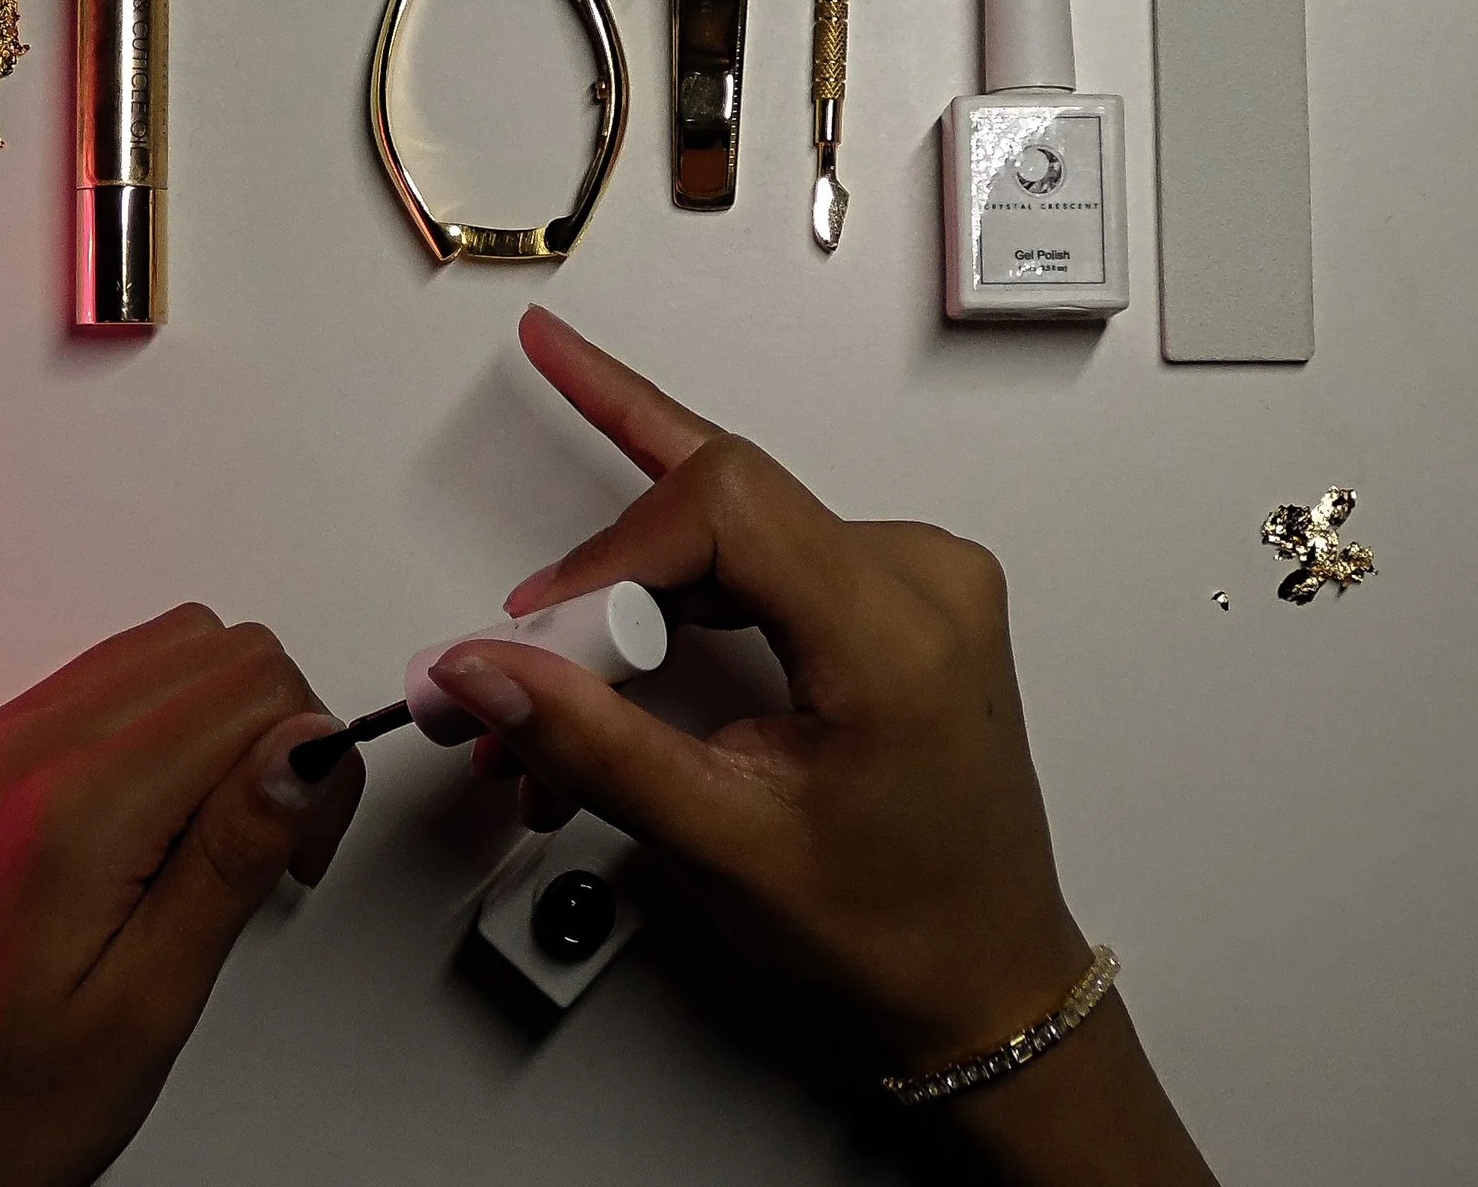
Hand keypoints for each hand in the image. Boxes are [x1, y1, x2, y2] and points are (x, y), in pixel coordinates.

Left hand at [0, 605, 363, 1186]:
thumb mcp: (144, 1006)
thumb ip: (230, 855)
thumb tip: (307, 748)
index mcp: (71, 804)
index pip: (253, 685)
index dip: (314, 762)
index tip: (302, 851)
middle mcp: (22, 749)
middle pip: (217, 645)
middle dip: (279, 733)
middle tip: (275, 850)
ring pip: (166, 645)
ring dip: (225, 721)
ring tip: (221, 842)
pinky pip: (108, 682)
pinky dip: (167, 725)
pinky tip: (166, 824)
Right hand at [430, 310, 1215, 1185]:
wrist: (987, 974)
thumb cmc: (897, 927)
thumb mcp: (724, 844)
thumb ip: (593, 745)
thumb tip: (490, 672)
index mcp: (897, 636)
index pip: (727, 507)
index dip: (613, 552)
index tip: (542, 629)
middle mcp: (922, 579)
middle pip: (721, 504)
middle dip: (605, 575)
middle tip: (524, 644)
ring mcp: (917, 577)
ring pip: (731, 523)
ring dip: (634, 590)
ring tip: (563, 666)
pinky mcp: (895, 591)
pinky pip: (766, 545)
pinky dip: (683, 587)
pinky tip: (621, 600)